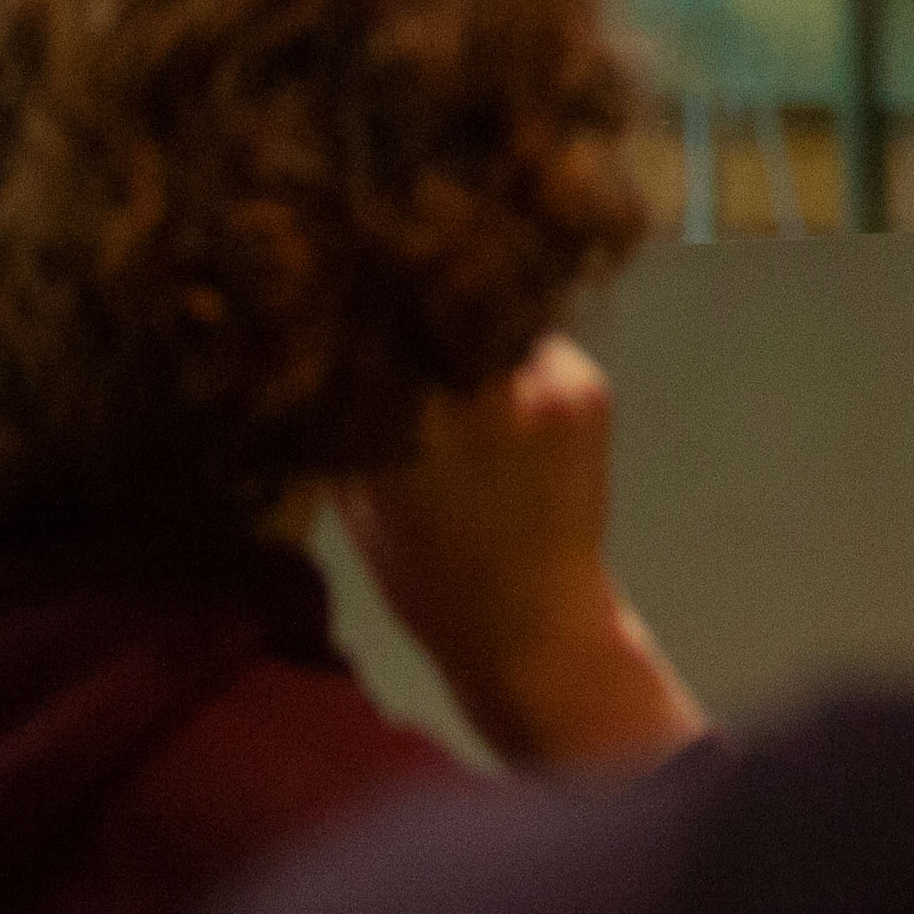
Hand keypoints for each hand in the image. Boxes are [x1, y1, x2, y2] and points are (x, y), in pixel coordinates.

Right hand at [338, 337, 707, 770]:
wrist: (534, 618)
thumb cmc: (426, 572)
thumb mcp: (359, 494)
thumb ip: (347, 413)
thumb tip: (325, 339)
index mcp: (407, 426)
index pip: (376, 323)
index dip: (358, 300)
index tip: (343, 295)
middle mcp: (481, 398)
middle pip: (438, 302)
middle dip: (411, 300)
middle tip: (389, 301)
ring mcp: (545, 389)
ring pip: (492, 314)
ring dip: (465, 324)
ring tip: (445, 355)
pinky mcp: (588, 389)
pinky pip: (537, 342)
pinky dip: (510, 353)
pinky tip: (496, 390)